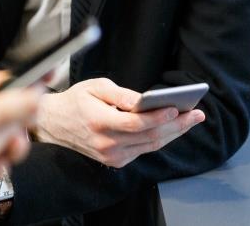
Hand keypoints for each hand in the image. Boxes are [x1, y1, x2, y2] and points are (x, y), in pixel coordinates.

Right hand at [33, 78, 204, 167]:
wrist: (53, 124)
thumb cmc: (75, 101)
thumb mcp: (95, 87)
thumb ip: (121, 94)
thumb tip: (144, 100)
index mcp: (99, 123)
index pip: (136, 124)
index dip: (158, 117)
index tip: (177, 108)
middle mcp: (106, 144)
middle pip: (149, 137)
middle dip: (177, 125)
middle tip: (196, 114)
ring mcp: (111, 156)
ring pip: (150, 146)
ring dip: (173, 133)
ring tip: (191, 119)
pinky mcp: (114, 161)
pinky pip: (143, 150)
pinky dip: (159, 139)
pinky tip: (173, 128)